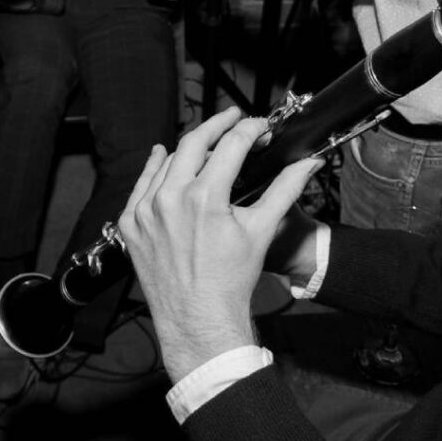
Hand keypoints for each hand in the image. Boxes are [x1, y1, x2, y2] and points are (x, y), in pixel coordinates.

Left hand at [118, 108, 323, 381]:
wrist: (199, 322)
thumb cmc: (232, 280)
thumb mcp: (262, 229)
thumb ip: (286, 188)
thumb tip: (310, 163)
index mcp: (204, 196)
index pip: (232, 144)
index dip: (250, 129)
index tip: (261, 126)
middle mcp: (170, 198)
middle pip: (194, 141)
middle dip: (218, 125)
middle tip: (234, 118)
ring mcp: (145, 212)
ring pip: (167, 161)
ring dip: (190, 147)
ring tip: (208, 143)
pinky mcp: (131, 226)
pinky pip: (142, 185)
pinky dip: (154, 168)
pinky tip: (162, 156)